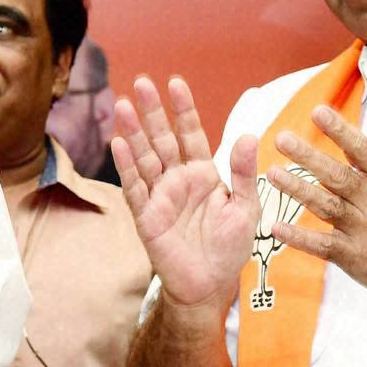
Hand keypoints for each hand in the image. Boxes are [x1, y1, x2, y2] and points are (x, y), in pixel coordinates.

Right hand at [111, 76, 258, 310]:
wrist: (211, 284)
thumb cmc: (229, 247)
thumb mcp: (246, 207)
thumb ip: (243, 172)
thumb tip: (248, 134)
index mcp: (202, 173)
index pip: (190, 133)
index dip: (183, 109)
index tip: (176, 83)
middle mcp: (177, 179)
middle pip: (161, 139)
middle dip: (152, 112)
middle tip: (141, 82)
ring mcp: (159, 196)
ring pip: (144, 158)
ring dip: (133, 132)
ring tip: (123, 105)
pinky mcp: (146, 216)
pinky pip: (134, 188)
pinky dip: (126, 167)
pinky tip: (118, 144)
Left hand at [266, 98, 366, 320]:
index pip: (362, 150)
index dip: (340, 130)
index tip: (317, 111)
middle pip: (339, 177)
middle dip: (310, 157)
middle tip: (281, 138)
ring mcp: (365, 231)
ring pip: (327, 207)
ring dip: (299, 190)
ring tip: (274, 174)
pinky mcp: (354, 257)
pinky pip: (323, 246)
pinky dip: (300, 238)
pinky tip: (276, 226)